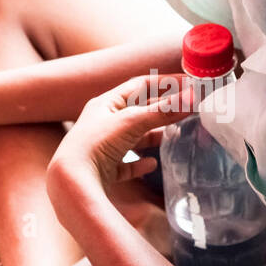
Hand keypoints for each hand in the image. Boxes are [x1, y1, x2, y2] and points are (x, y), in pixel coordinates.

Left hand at [47, 73, 194, 197]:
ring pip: (132, 138)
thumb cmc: (96, 144)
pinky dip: (139, 164)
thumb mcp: (132, 122)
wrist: (71, 182)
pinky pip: (124, 165)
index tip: (188, 84)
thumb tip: (194, 96)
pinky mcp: (103, 171)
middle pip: (137, 112)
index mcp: (105, 104)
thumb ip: (164, 110)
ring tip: (172, 136)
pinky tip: (151, 164)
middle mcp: (102, 123)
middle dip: (161, 110)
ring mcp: (101, 148)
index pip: (139, 85)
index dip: (164, 83)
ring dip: (151, 137)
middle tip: (185, 110)